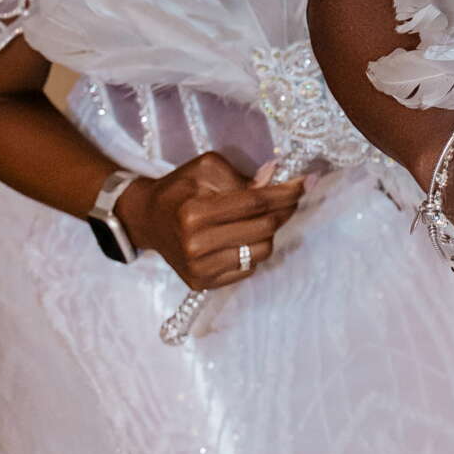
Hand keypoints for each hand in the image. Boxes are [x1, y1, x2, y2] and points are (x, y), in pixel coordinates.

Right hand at [117, 153, 302, 290]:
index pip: (255, 203)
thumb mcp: (205, 169)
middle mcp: (195, 246)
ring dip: (269, 232)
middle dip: (284, 210)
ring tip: (261, 218)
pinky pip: (248, 268)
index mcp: (194, 213)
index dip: (286, 193)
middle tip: (290, 198)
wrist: (147, 220)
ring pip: (261, 252)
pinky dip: (253, 250)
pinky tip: (243, 237)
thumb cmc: (179, 189)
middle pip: (264, 229)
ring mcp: (198, 269)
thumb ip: (241, 175)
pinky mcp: (201, 284)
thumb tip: (275, 178)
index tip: (306, 183)